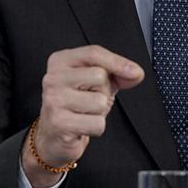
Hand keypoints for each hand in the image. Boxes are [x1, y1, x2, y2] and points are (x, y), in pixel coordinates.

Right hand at [22, 45, 144, 187]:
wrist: (54, 135)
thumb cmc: (76, 104)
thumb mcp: (96, 82)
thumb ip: (117, 73)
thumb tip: (136, 73)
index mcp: (60, 61)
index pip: (93, 53)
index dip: (117, 62)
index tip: (135, 72)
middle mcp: (52, 78)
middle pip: (100, 76)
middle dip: (104, 92)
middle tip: (89, 99)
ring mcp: (54, 100)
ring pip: (100, 102)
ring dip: (100, 112)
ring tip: (84, 113)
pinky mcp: (59, 123)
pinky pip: (97, 123)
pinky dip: (96, 128)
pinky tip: (82, 126)